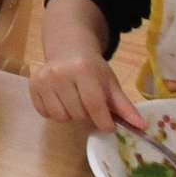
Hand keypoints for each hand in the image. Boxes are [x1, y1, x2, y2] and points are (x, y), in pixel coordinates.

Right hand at [28, 49, 146, 131]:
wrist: (68, 49)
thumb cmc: (93, 68)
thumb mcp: (110, 83)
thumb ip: (124, 106)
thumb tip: (142, 127)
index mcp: (83, 70)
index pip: (94, 105)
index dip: (103, 121)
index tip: (109, 127)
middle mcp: (60, 73)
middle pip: (78, 114)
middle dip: (87, 115)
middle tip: (89, 105)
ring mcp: (44, 80)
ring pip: (61, 117)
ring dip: (71, 116)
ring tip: (75, 102)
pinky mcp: (32, 86)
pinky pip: (45, 114)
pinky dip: (55, 113)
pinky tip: (61, 101)